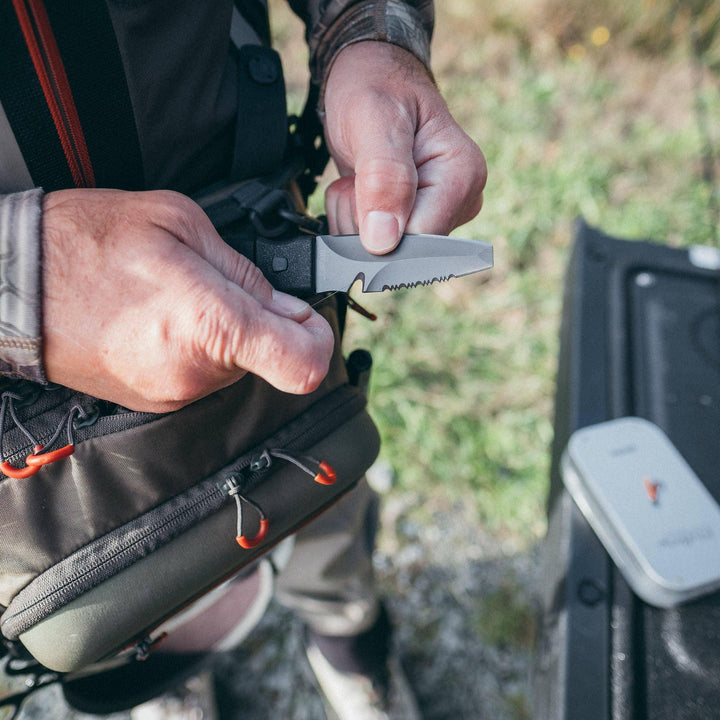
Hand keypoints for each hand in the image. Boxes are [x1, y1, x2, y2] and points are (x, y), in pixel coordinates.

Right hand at [42, 189, 333, 411]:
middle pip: (271, 359)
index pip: (305, 365)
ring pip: (236, 366)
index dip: (318, 339)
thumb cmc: (85, 244)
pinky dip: (201, 349)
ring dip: (227, 334)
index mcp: (212, 327)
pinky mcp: (156, 401)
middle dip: (262, 322)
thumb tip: (286, 303)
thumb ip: (246, 270)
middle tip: (221, 285)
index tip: (306, 317)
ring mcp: (174, 394)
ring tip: (181, 298)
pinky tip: (164, 319)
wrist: (13, 286)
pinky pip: (203, 375)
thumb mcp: (180, 225)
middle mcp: (197, 375)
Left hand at [322, 41, 486, 253]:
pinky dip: (352, 220)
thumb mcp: (375, 120)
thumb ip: (383, 178)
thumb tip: (384, 241)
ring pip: (382, 251)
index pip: (421, 238)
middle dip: (365, 220)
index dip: (381, 230)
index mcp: (463, 176)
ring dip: (353, 218)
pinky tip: (358, 189)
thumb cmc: (375, 86)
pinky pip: (372, 245)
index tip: (359, 192)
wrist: (368, 78)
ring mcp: (436, 214)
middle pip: (402, 249)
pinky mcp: (413, 222)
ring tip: (359, 176)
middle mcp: (458, 201)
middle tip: (359, 175)